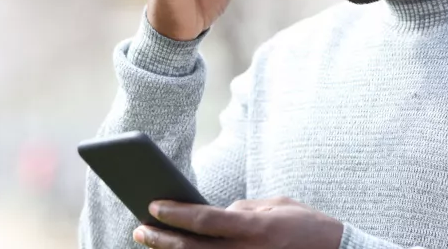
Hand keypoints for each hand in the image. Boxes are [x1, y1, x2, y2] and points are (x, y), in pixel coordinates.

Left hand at [132, 197, 343, 248]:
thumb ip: (244, 208)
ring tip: (151, 244)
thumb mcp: (277, 204)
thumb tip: (217, 212)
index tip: (152, 205)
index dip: (175, 213)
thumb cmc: (308, 227)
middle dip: (162, 239)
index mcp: (255, 228)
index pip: (205, 220)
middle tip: (139, 229)